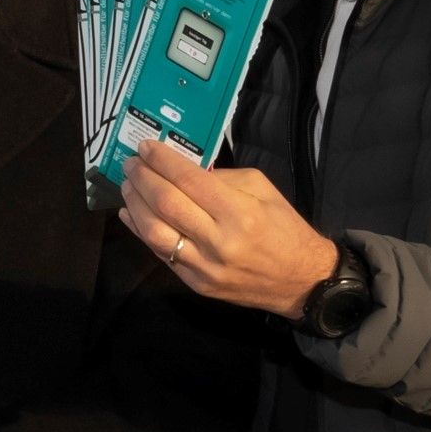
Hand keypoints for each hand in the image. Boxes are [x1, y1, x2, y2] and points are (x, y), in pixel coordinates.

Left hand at [117, 139, 339, 318]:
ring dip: (135, 206)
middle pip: (166, 204)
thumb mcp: (262, 190)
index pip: (188, 180)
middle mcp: (219, 241)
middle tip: (131, 164)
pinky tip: (132, 215)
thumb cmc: (284, 228)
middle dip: (142, 179)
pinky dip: (141, 232)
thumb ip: (221, 178)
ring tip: (128, 187)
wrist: (302, 281)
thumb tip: (183, 170)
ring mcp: (205, 266)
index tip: (145, 147)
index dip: (162, 161)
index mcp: (240, 212)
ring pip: (155, 233)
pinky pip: (161, 255)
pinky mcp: (197, 284)